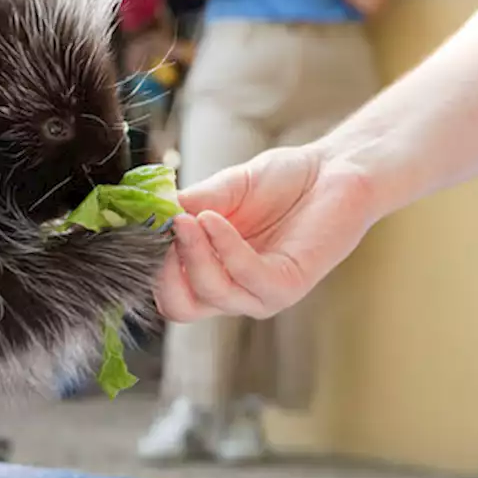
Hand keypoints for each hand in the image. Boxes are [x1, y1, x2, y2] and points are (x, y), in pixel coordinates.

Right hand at [153, 143, 377, 321]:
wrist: (335, 170)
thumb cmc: (282, 181)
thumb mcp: (221, 189)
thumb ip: (188, 205)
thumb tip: (149, 214)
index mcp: (212, 274)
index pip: (168, 294)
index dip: (149, 268)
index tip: (142, 227)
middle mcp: (234, 291)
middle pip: (179, 307)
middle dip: (163, 272)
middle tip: (164, 229)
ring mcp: (260, 294)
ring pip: (209, 293)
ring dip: (193, 254)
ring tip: (190, 217)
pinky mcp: (289, 286)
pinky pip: (246, 275)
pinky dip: (224, 246)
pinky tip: (216, 219)